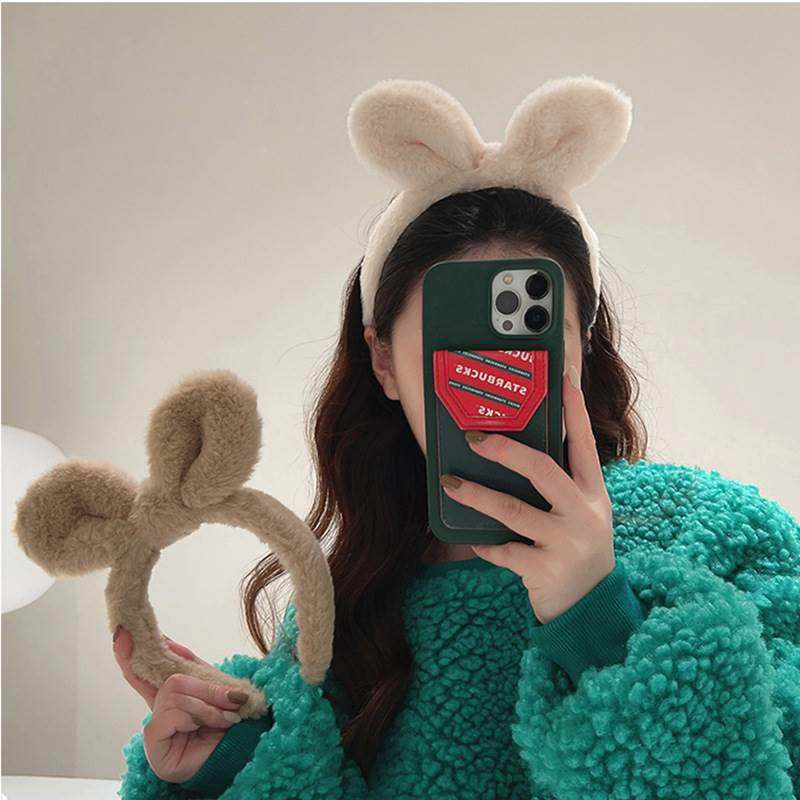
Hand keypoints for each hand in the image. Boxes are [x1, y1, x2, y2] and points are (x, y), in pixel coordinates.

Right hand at [113, 626, 247, 781]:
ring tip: (226, 719)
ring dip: (208, 705)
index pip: (147, 671)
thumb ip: (197, 670)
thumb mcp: (216, 692)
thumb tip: (169, 643)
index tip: (124, 634)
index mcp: (173, 697)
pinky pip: (171, 712)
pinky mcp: (153, 739)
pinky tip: (208, 727)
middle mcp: (160, 710)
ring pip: (174, 692)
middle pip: (172, 679)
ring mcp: (155, 726)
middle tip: (232, 701)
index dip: (132, 654)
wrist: (238, 757)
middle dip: (207, 689)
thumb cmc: (228, 729)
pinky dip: (197, 716)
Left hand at [439, 365, 614, 624]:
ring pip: (513, 510)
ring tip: (450, 482)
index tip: (563, 382)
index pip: (584, 446)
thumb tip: (516, 454)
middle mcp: (583, 514)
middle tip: (474, 437)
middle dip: (506, 450)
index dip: (575, 414)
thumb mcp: (582, 514)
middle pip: (543, 470)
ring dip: (477, 495)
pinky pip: (504, 550)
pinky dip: (485, 544)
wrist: (591, 607)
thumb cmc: (578, 549)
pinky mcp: (544, 569)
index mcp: (593, 494)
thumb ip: (562, 488)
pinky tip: (473, 540)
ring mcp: (565, 542)